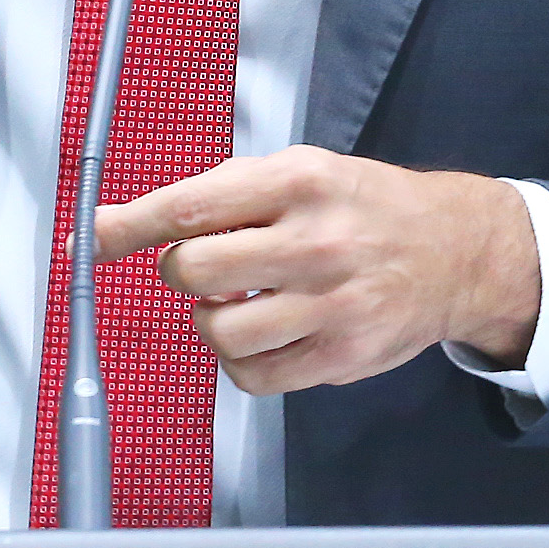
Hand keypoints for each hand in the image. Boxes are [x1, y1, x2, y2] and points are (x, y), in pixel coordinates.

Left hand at [96, 148, 542, 396]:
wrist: (455, 252)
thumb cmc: (364, 207)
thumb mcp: (306, 171)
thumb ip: (229, 194)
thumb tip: (133, 223)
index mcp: (300, 182)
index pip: (191, 206)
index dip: (130, 225)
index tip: (93, 235)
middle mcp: (315, 242)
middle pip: (193, 270)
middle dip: (181, 270)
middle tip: (205, 266)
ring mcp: (331, 304)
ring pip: (218, 330)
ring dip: (210, 320)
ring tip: (238, 301)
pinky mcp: (340, 356)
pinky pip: (252, 376)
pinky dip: (240, 360)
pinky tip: (263, 333)